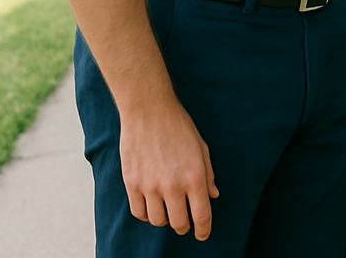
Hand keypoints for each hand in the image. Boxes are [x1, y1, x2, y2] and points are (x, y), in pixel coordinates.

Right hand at [119, 97, 218, 239]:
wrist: (149, 111)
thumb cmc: (179, 126)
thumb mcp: (201, 147)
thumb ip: (208, 173)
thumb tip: (213, 195)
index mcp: (194, 176)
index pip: (201, 215)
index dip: (204, 230)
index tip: (203, 234)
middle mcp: (172, 185)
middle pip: (178, 223)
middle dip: (184, 226)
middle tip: (185, 221)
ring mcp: (150, 186)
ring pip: (158, 221)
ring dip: (165, 219)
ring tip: (168, 208)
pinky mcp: (132, 184)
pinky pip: (139, 212)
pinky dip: (146, 214)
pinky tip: (151, 204)